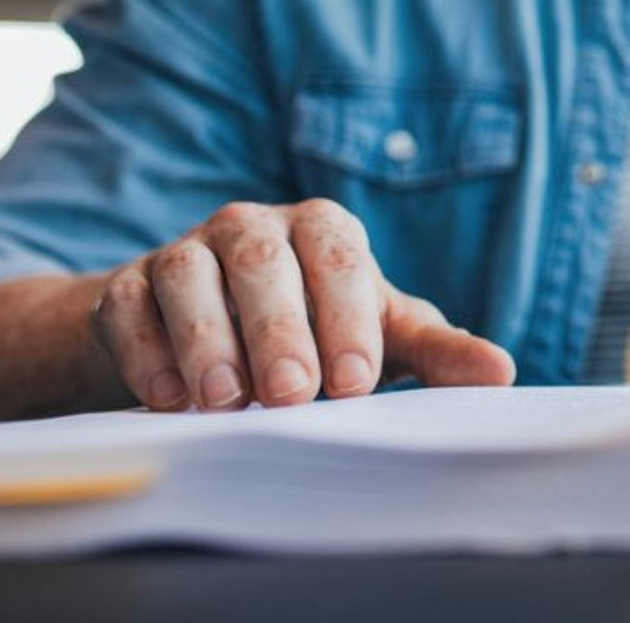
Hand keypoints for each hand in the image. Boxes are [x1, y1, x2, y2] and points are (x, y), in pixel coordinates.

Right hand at [91, 199, 515, 411]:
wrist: (209, 331)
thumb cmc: (316, 330)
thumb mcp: (377, 335)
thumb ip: (437, 351)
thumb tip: (503, 374)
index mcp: (322, 228)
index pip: (337, 258)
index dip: (346, 317)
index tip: (353, 383)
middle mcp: (251, 228)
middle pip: (263, 266)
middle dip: (278, 332)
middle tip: (291, 396)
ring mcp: (184, 251)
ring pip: (188, 277)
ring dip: (207, 341)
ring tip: (226, 401)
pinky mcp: (126, 288)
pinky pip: (127, 308)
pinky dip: (146, 352)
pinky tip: (166, 399)